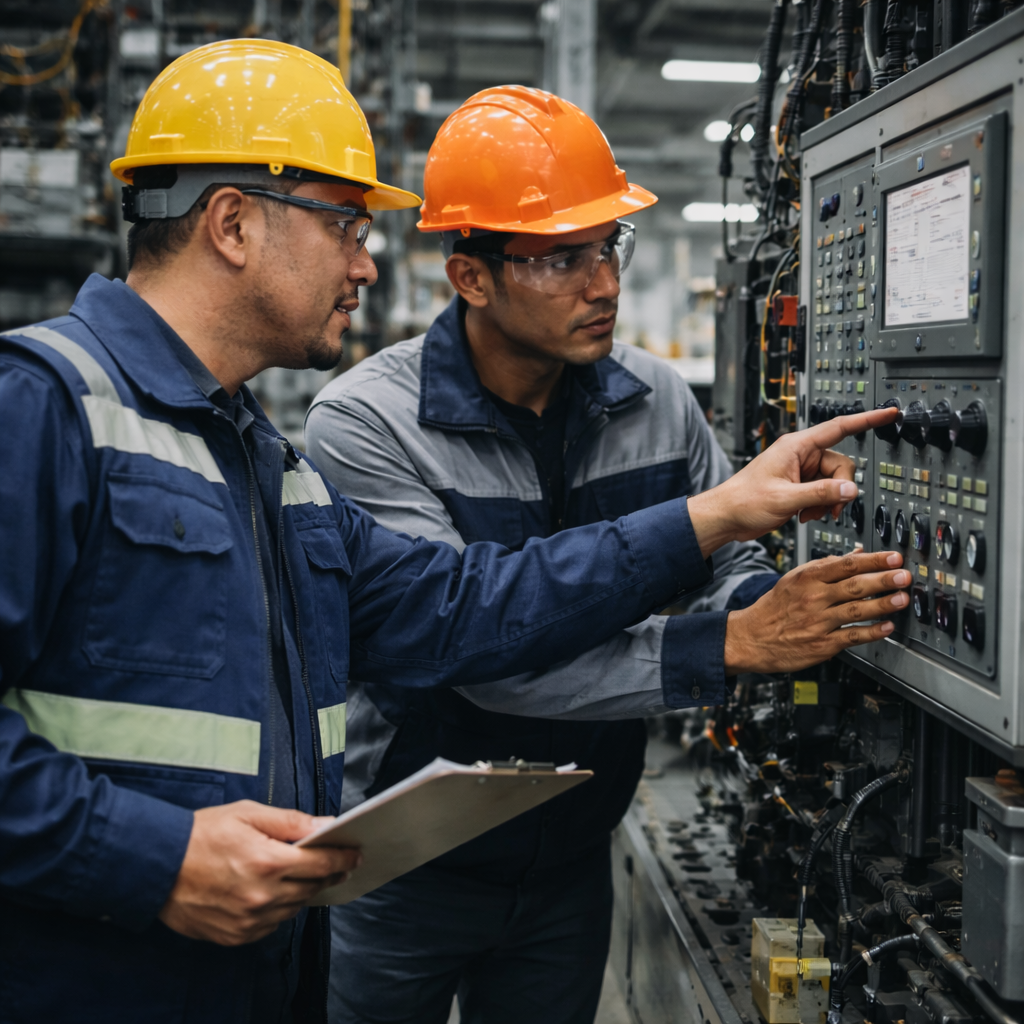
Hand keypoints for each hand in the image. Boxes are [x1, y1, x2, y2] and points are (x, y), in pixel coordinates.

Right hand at [158, 800, 360, 945]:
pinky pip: (272, 925)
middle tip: (337, 864)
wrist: (156, 867)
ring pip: (294, 908)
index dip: (343, 858)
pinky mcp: (236, 936)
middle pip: (311, 887)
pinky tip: (276, 894)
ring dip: (304, 891)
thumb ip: (291, 822)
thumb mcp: (248, 815)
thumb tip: (326, 826)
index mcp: (268, 861)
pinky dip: (280, 909)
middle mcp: (262, 896)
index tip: (356, 854)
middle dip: (327, 873)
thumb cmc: (201, 834)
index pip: (321, 863)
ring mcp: (249, 920)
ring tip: (306, 876)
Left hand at [688, 407, 897, 557]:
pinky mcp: (800, 487)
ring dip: (828, 502)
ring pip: (835, 483)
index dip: (867, 420)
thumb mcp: (785, 498)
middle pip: (841, 466)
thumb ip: (820, 493)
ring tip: (808, 514)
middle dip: (838, 489)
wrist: (726, 517)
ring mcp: (801, 472)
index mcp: (797, 447)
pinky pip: (824, 493)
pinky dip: (820, 506)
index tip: (889, 412)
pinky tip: (804, 516)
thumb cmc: (744, 501)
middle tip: (827, 508)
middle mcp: (801, 456)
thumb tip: (850, 490)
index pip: (839, 427)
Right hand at [723, 551, 910, 674]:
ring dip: (882, 605)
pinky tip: (887, 628)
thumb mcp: (795, 579)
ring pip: (855, 611)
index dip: (872, 560)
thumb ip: (827, 567)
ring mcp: (818, 622)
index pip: (845, 564)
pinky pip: (851, 637)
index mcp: (807, 578)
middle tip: (904, 576)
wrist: (751, 637)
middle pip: (854, 586)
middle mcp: (813, 598)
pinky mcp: (822, 644)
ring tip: (902, 599)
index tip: (893, 557)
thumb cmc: (775, 608)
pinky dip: (871, 632)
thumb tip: (857, 554)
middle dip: (882, 580)